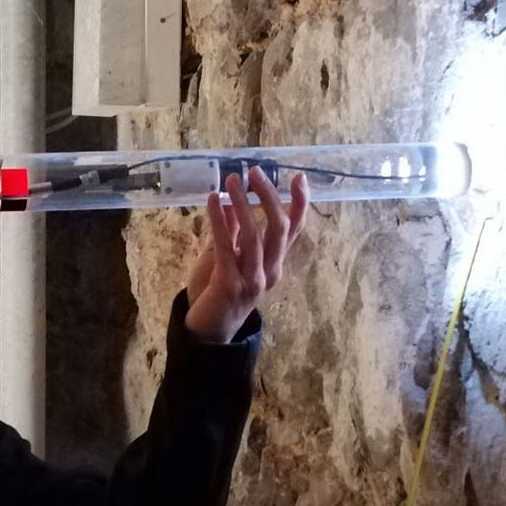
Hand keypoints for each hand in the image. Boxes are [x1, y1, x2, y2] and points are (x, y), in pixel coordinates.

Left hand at [183, 167, 309, 342]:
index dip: (299, 203)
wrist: (205, 334)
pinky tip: (213, 200)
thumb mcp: (226, 257)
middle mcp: (270, 271)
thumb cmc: (216, 294)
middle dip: (269, 196)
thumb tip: (233, 200)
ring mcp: (252, 279)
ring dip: (244, 203)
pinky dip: (220, 219)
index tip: (299, 177)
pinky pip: (226, 246)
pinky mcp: (229, 284)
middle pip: (279, 228)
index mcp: (274, 264)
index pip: (293, 230)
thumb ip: (232, 232)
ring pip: (255, 235)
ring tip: (232, 180)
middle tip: (255, 171)